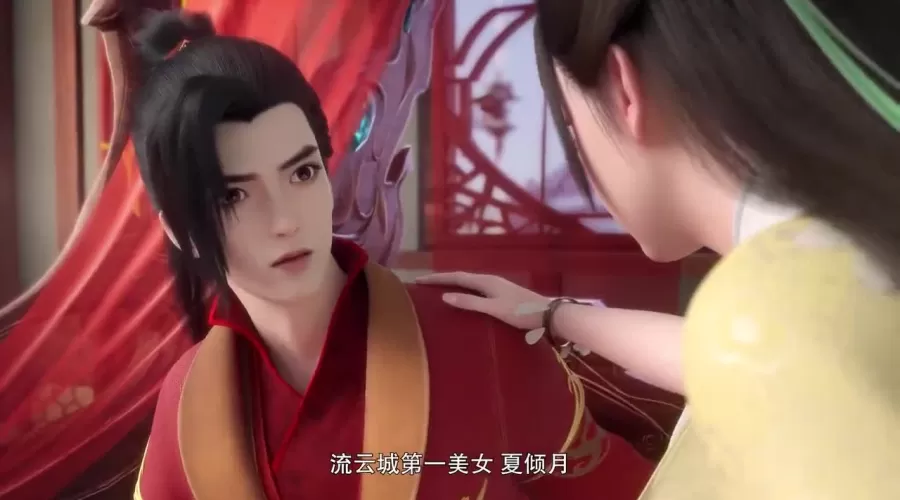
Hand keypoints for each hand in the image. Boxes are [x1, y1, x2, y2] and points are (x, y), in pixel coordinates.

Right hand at [414, 272, 550, 330]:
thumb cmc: (521, 312)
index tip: (419, 280)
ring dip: (454, 284)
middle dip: (443, 279)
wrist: (548, 314)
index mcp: (486, 281)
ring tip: (440, 288)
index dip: (437, 278)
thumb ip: (470, 303)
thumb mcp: (493, 308)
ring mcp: (498, 286)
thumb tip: (445, 296)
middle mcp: (490, 280)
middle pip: (461, 277)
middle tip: (425, 284)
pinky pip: (477, 289)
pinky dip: (464, 290)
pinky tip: (465, 297)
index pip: (456, 277)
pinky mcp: (503, 294)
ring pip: (470, 282)